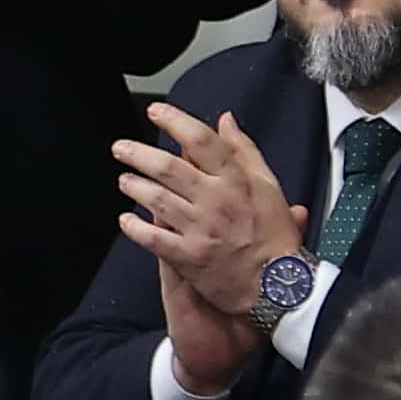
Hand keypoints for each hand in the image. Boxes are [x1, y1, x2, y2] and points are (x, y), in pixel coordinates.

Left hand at [112, 102, 306, 391]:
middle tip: (121, 148)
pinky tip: (126, 220)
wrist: (279, 287)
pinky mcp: (189, 258)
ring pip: (157, 199)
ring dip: (134, 186)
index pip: (201, 140)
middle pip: (169, 168)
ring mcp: (200, 230)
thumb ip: (245, 151)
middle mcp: (215, 201)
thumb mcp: (269, 186)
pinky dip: (135, 228)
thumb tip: (225, 121)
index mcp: (236, 181)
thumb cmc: (275, 237)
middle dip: (138, 154)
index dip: (175, 121)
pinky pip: (154, 239)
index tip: (156, 112)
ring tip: (124, 180)